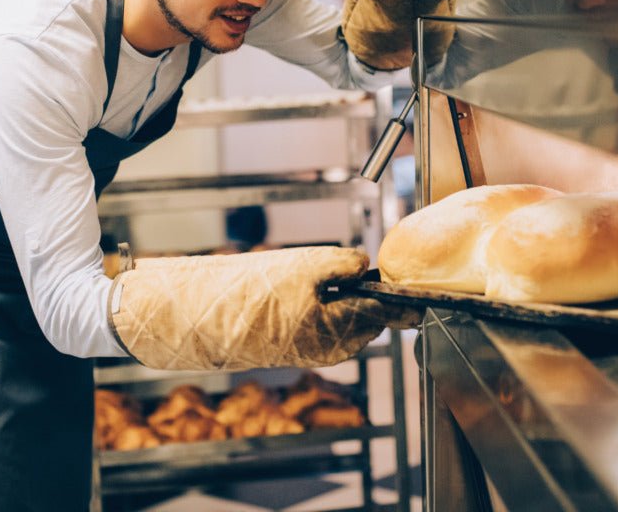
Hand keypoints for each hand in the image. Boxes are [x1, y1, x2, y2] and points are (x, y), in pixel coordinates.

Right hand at [108, 247, 414, 369]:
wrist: (202, 318)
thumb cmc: (253, 291)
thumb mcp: (306, 264)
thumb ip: (344, 264)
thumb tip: (366, 266)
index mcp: (341, 329)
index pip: (388, 314)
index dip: (404, 298)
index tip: (415, 286)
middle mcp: (332, 349)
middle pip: (371, 321)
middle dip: (373, 299)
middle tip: (360, 272)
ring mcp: (313, 353)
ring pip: (347, 326)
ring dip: (347, 304)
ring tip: (323, 279)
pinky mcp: (294, 350)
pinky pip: (324, 330)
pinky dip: (326, 311)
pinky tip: (307, 293)